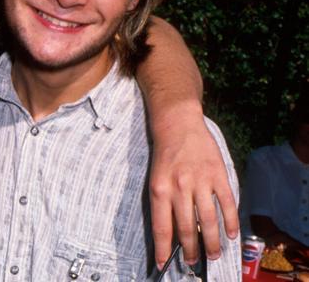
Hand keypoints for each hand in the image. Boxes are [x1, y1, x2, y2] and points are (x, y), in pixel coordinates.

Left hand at [149, 103, 238, 268]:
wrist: (177, 123)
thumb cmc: (164, 153)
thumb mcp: (155, 177)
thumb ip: (163, 203)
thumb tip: (170, 232)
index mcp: (159, 189)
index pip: (161, 227)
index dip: (163, 249)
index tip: (163, 263)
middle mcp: (179, 187)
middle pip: (187, 228)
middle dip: (190, 250)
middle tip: (193, 262)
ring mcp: (200, 181)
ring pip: (209, 220)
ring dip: (212, 242)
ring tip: (213, 255)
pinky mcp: (218, 174)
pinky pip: (227, 203)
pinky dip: (231, 221)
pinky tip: (231, 234)